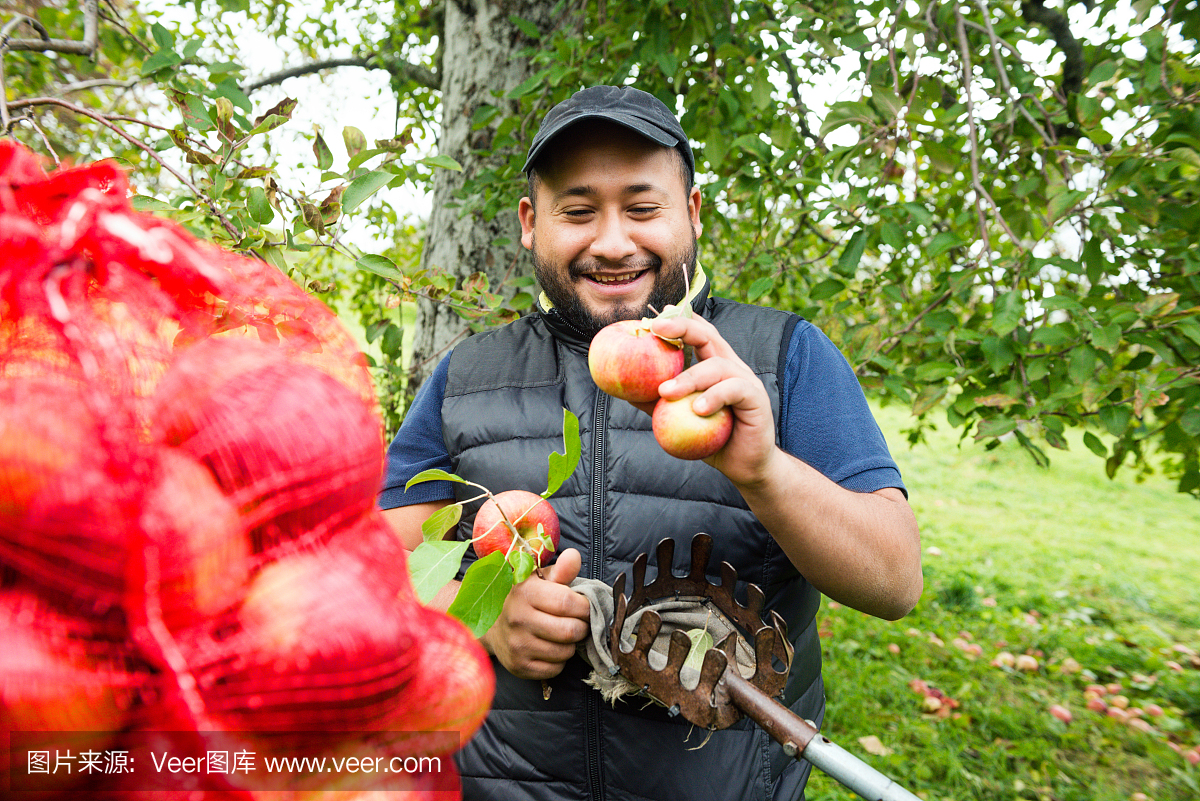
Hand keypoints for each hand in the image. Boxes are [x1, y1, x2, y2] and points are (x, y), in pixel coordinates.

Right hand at [480, 548, 590, 679]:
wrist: (494, 626)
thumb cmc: (526, 599)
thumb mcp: (541, 580)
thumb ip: (562, 570)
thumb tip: (574, 556)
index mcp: (525, 593)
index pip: (568, 603)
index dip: (584, 606)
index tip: (584, 606)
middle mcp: (518, 619)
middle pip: (570, 631)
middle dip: (581, 627)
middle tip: (577, 622)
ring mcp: (517, 645)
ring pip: (565, 652)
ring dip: (570, 645)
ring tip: (562, 634)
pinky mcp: (519, 666)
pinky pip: (555, 669)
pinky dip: (559, 661)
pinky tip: (550, 648)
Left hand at [647, 314, 782, 487]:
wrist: (745, 465)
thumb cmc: (712, 440)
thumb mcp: (679, 421)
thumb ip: (657, 404)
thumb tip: (626, 392)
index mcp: (714, 365)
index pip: (698, 334)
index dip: (679, 321)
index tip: (655, 318)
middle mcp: (731, 367)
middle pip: (709, 336)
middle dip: (683, 327)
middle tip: (656, 329)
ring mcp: (745, 380)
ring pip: (718, 365)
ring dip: (689, 377)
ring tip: (666, 392)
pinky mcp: (755, 398)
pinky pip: (735, 390)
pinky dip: (715, 396)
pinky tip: (698, 409)